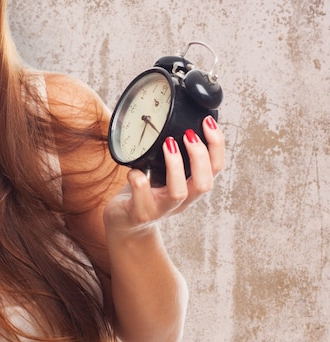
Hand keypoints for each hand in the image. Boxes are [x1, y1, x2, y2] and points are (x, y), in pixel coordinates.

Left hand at [104, 115, 224, 234]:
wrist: (124, 222)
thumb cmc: (145, 191)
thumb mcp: (164, 172)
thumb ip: (172, 153)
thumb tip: (177, 119)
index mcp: (191, 187)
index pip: (216, 168)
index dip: (217, 146)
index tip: (207, 122)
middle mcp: (181, 201)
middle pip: (205, 183)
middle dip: (200, 156)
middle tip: (188, 134)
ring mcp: (160, 209)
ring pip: (178, 193)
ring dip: (175, 165)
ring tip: (168, 145)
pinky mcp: (139, 213)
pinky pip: (142, 196)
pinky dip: (138, 180)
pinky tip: (133, 170)